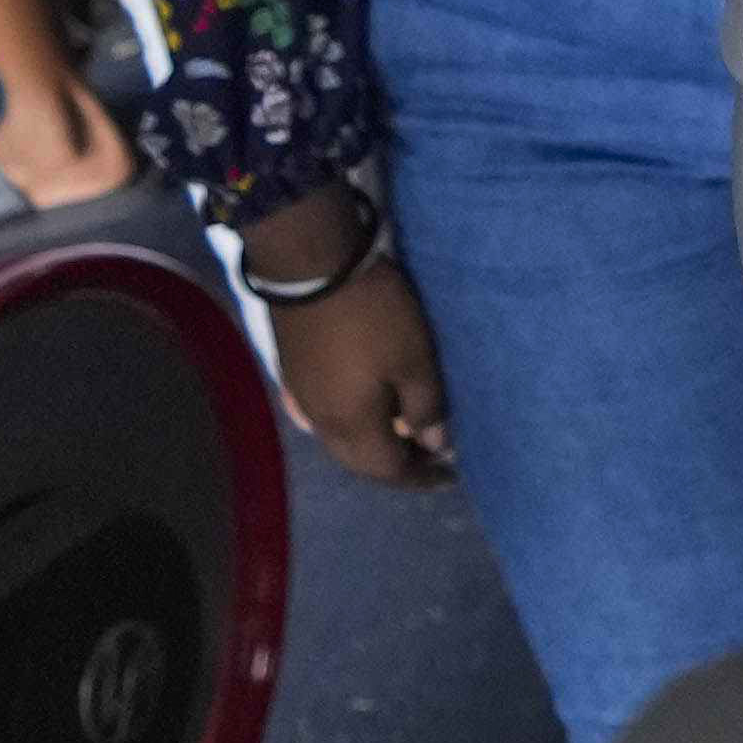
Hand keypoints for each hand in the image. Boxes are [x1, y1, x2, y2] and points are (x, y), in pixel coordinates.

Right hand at [250, 234, 451, 484]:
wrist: (310, 267)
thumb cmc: (373, 317)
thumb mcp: (414, 360)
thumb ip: (426, 408)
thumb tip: (435, 445)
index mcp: (352, 427)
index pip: (389, 470)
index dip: (421, 475)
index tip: (450, 474)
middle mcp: (320, 424)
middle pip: (360, 462)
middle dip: (394, 466)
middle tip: (427, 456)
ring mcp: (302, 400)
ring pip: (339, 441)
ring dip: (370, 446)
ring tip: (400, 433)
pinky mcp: (292, 375)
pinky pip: (323, 418)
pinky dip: (349, 425)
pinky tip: (361, 411)